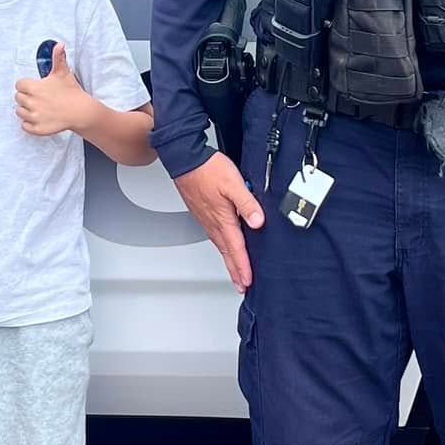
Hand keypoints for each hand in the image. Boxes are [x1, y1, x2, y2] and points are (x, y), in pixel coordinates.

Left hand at [14, 43, 92, 137]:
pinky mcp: (37, 129)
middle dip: (26, 97)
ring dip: (26, 110)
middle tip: (39, 98)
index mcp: (34, 88)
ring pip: (19, 112)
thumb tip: (59, 44)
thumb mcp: (63, 72)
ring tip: (39, 108)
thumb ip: (58, 58)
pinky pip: (24, 126)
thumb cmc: (71, 91)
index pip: (19, 85)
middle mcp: (32, 102)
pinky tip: (39, 118)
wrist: (81, 111)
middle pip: (18, 98)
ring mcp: (34, 117)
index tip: (35, 88)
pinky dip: (29, 124)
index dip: (26, 86)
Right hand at [173, 152, 265, 292]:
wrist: (186, 159)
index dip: (243, 266)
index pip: (236, 249)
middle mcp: (213, 223)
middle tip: (241, 286)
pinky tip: (223, 246)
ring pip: (220, 246)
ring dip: (228, 261)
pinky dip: (221, 247)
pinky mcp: (202, 213)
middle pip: (227, 253)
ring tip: (234, 271)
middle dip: (235, 270)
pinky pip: (214, 236)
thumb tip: (258, 222)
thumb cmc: (207, 170)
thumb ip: (247, 203)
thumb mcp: (233, 183)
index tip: (247, 281)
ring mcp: (206, 219)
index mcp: (223, 219)